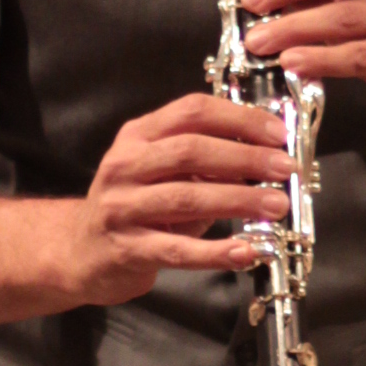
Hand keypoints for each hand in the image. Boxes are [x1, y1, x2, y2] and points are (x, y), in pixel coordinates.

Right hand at [71, 93, 292, 303]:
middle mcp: (126, 165)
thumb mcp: (163, 172)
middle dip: (245, 157)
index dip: (238, 118)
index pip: (192, 112)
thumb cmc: (135, 206)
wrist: (80, 251)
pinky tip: (245, 252)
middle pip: (191, 150)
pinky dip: (215, 252)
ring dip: (238, 200)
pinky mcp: (126, 248)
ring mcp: (122, 206)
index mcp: (139, 136)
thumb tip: (265, 157)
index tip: (277, 133)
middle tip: (285, 169)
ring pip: (187, 198)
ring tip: (276, 206)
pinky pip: (177, 250)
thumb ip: (205, 162)